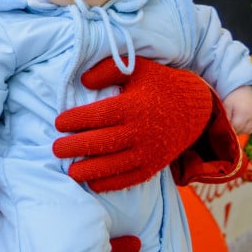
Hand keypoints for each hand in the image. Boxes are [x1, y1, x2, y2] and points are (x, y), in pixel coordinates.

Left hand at [53, 57, 214, 191]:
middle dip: (75, 147)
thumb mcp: (138, 67)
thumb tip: (83, 80)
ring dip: (89, 170)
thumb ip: (109, 69)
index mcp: (133, 105)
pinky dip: (111, 183)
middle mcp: (140, 131)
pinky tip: (93, 183)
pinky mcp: (154, 165)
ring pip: (114, 165)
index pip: (98, 115)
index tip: (58, 123)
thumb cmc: (160, 84)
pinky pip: (130, 178)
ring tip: (70, 171)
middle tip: (56, 149)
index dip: (75, 120)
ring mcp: (148, 151)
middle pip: (102, 142)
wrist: (195, 109)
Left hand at [223, 85, 251, 134]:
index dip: (229, 128)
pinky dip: (246, 128)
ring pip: (246, 131)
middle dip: (234, 129)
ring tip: (235, 122)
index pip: (235, 128)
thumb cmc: (234, 97)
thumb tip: (224, 129)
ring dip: (240, 129)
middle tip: (228, 123)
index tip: (224, 126)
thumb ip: (226, 117)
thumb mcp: (227, 105)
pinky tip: (241, 122)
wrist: (247, 89)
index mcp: (244, 114)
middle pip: (241, 130)